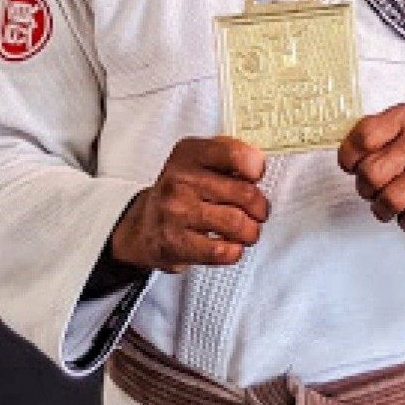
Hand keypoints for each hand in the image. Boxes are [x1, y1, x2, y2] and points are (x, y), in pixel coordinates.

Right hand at [110, 136, 269, 273]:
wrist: (144, 226)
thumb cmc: (180, 193)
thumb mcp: (197, 161)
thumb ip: (228, 155)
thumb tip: (259, 164)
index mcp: (189, 154)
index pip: (234, 154)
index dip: (255, 167)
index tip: (256, 177)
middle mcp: (180, 180)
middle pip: (244, 193)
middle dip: (260, 207)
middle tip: (258, 212)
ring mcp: (176, 212)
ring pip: (236, 223)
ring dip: (251, 232)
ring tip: (247, 232)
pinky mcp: (176, 242)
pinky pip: (221, 250)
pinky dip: (234, 251)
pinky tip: (230, 246)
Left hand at [338, 105, 404, 234]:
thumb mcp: (397, 133)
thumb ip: (368, 138)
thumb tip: (345, 158)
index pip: (363, 137)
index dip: (349, 158)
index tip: (354, 165)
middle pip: (371, 173)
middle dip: (365, 188)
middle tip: (373, 189)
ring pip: (389, 200)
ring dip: (382, 209)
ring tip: (390, 202)